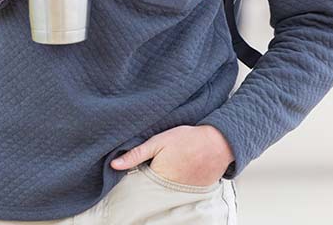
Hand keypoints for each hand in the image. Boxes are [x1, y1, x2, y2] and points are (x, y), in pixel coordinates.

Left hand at [110, 125, 233, 186]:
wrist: (218, 141)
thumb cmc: (187, 138)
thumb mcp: (157, 142)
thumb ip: (136, 154)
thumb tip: (114, 164)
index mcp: (159, 178)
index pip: (140, 183)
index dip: (137, 175)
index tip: (138, 167)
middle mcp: (171, 190)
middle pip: (153, 188)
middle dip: (150, 179)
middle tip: (157, 163)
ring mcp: (185, 193)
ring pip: (167, 190)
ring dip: (165, 181)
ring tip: (171, 165)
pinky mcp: (196, 192)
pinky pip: (182, 190)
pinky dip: (179, 182)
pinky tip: (181, 169)